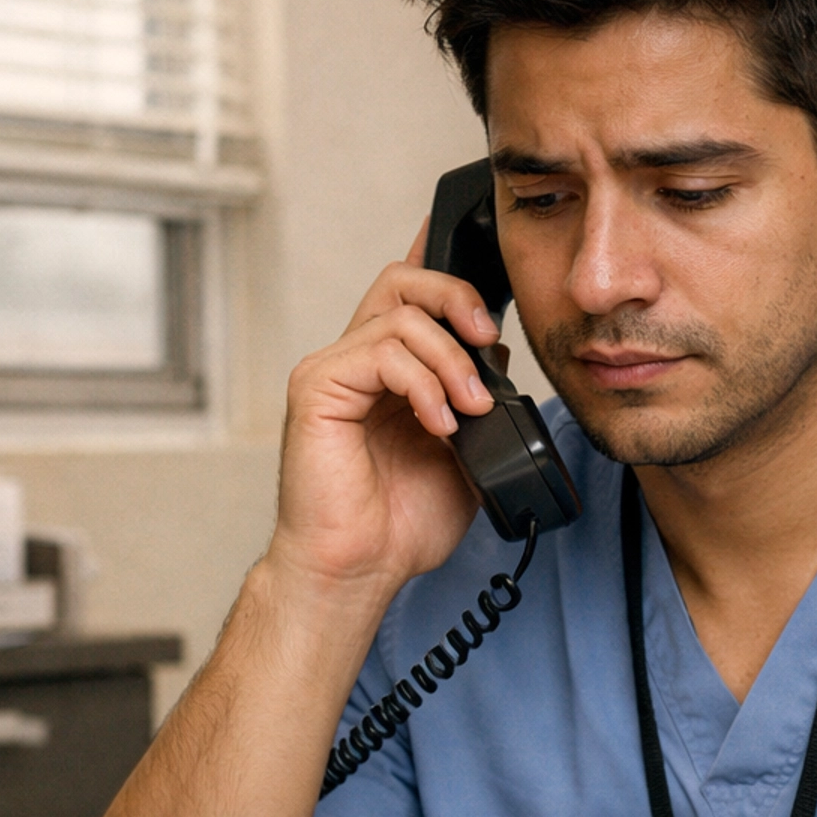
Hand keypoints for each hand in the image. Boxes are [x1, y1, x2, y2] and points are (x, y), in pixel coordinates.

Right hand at [268, 221, 498, 596]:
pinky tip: (440, 423)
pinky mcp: (316, 389)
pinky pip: (379, 352)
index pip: (411, 297)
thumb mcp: (466, 454)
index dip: (441, 261)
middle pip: (403, 282)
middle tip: (489, 339)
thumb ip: (480, 402)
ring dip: (451, 358)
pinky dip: (423, 383)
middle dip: (457, 296)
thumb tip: (499, 359)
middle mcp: (358, 362)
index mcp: (390, 373)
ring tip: (471, 409)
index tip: (483, 247)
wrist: (358, 570)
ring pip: (400, 315)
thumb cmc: (399, 523)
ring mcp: (334, 372)